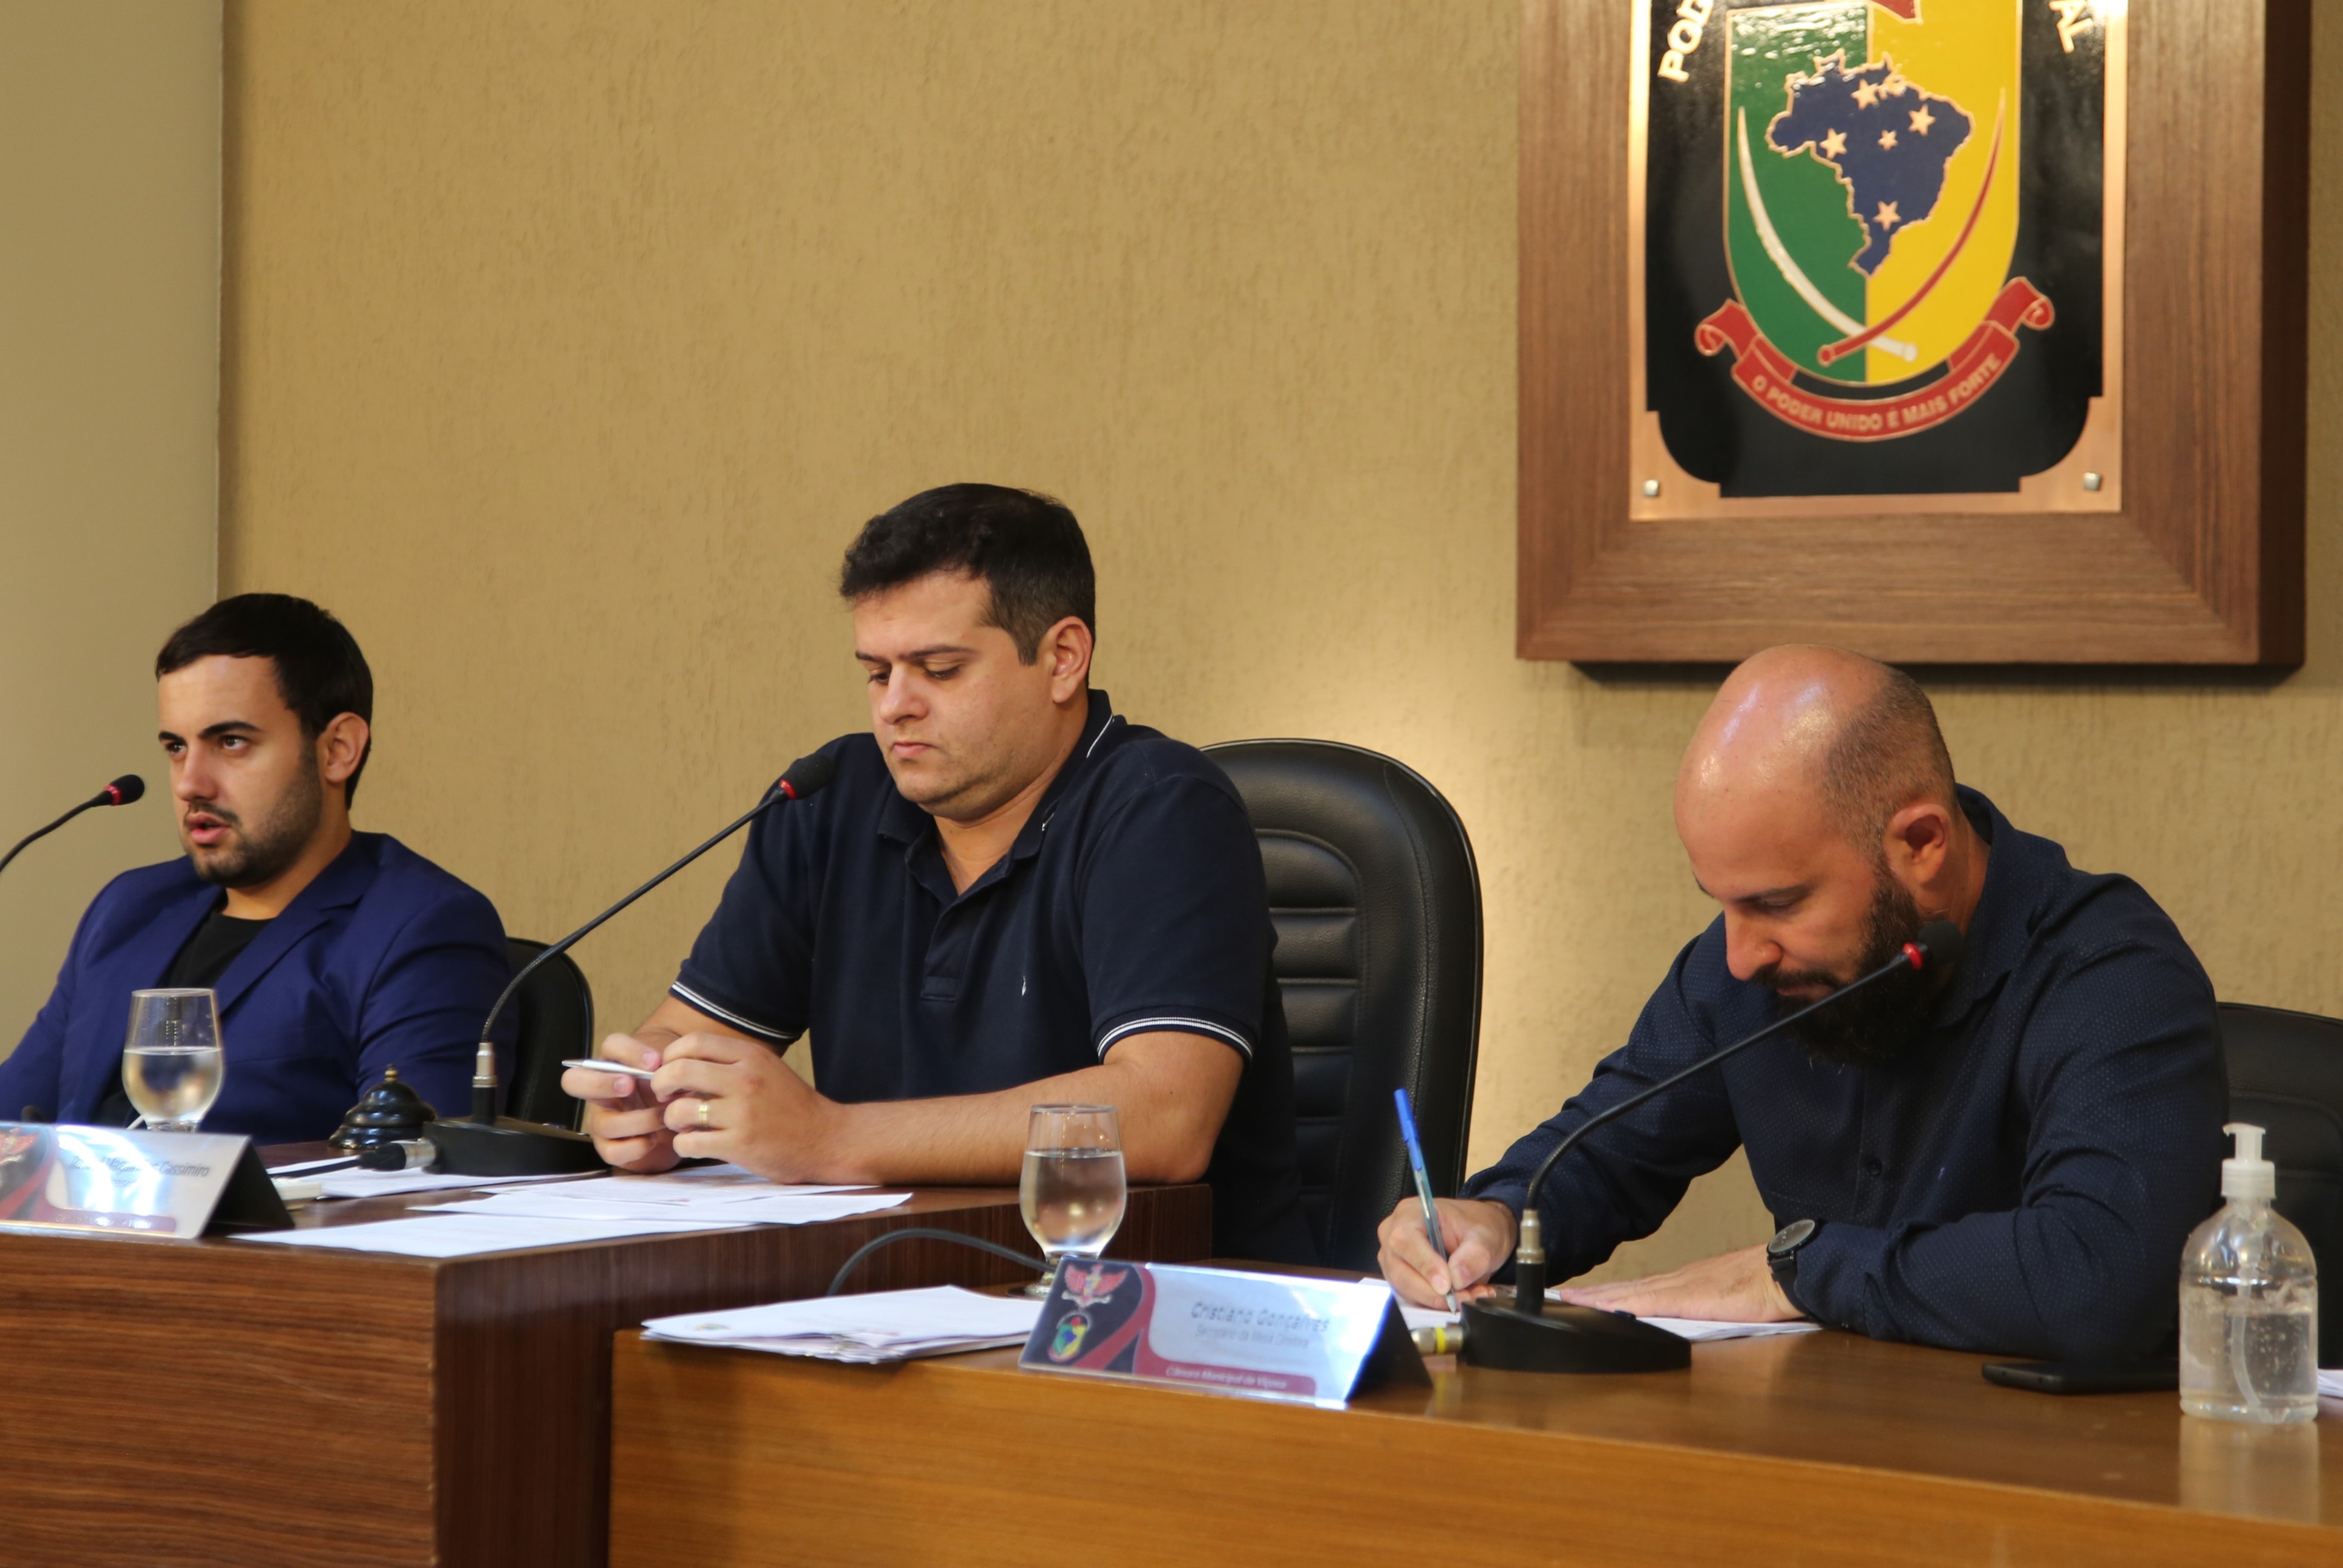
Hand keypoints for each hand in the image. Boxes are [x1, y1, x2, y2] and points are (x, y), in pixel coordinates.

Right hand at [564, 1033, 680, 1173]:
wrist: (678, 1118)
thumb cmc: (671, 1089)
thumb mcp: (672, 1072)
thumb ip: (670, 1066)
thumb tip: (670, 1067)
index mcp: (617, 1064)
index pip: (610, 1046)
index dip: (629, 1052)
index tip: (656, 1062)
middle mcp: (602, 1092)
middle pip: (574, 1081)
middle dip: (601, 1083)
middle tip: (629, 1085)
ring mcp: (602, 1120)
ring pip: (603, 1123)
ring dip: (637, 1120)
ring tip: (663, 1117)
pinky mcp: (610, 1147)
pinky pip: (612, 1152)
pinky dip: (635, 1147)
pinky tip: (653, 1140)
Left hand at [652, 1031, 843, 1177]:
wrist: (827, 1139)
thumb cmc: (792, 1106)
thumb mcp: (767, 1071)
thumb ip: (730, 1064)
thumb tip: (680, 1067)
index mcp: (752, 1056)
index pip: (693, 1042)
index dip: (671, 1056)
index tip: (671, 1072)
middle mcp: (745, 1079)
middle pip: (678, 1070)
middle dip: (660, 1085)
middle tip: (665, 1098)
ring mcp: (741, 1113)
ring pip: (679, 1110)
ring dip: (671, 1120)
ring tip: (683, 1125)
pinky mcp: (739, 1144)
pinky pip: (689, 1142)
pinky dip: (683, 1145)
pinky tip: (695, 1144)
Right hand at [1376, 1196, 1515, 1308]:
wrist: (1476, 1235)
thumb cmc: (1475, 1227)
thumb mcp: (1485, 1236)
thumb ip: (1475, 1255)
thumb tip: (1457, 1278)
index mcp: (1410, 1213)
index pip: (1405, 1240)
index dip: (1425, 1265)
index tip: (1447, 1285)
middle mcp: (1394, 1235)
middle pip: (1401, 1271)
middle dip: (1434, 1292)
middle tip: (1466, 1296)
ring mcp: (1394, 1258)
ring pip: (1405, 1289)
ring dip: (1438, 1300)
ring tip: (1469, 1295)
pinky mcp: (1401, 1278)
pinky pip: (1413, 1298)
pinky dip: (1437, 1303)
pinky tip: (1460, 1297)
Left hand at [1552, 1243, 1799, 1321]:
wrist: (1785, 1272)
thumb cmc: (1767, 1286)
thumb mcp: (1731, 1297)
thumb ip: (1711, 1307)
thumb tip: (1700, 1317)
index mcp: (1688, 1283)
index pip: (1642, 1289)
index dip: (1613, 1293)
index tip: (1587, 1296)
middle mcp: (1678, 1281)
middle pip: (1628, 1288)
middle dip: (1595, 1293)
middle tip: (1565, 1296)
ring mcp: (1679, 1288)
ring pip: (1629, 1293)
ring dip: (1598, 1297)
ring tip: (1571, 1300)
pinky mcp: (1686, 1299)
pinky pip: (1645, 1303)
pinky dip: (1619, 1306)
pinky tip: (1600, 1309)